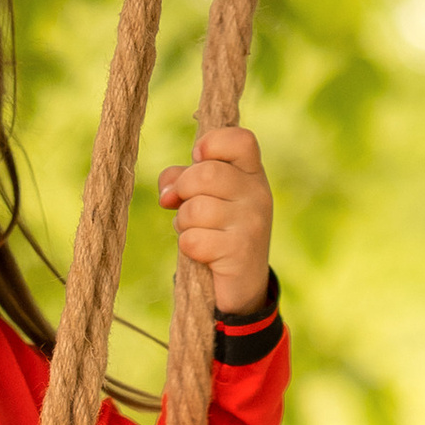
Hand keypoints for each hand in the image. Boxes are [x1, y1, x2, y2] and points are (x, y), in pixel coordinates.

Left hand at [158, 124, 273, 317]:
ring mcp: (252, 223)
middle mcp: (258, 194)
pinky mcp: (240, 252)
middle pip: (206, 173)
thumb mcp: (204, 197)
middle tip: (182, 204)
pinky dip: (188, 247)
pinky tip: (201, 253)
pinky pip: (194, 239)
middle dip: (183, 189)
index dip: (212, 143)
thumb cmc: (219, 232)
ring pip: (196, 208)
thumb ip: (182, 179)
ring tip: (194, 231)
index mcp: (252, 174)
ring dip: (183, 222)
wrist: (243, 285)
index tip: (197, 158)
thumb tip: (167, 193)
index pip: (240, 139)